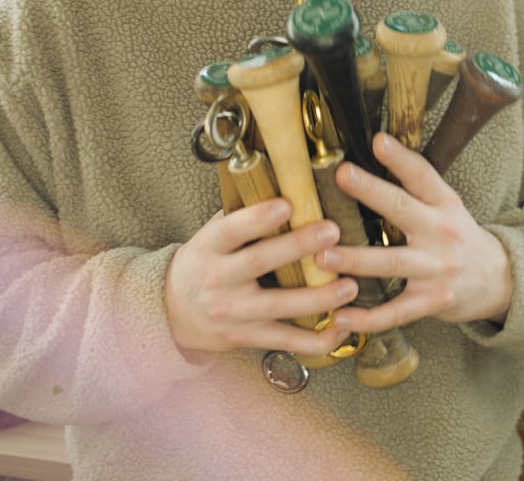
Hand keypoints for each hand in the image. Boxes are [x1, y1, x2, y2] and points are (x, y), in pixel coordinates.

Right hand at [165, 197, 358, 355]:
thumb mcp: (211, 234)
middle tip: (332, 231)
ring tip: (350, 285)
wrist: (174, 311)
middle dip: (298, 247)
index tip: (287, 204)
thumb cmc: (204, 261)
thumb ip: (242, 214)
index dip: (257, 218)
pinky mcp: (248, 337)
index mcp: (210, 247)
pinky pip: (286, 341)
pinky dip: (316, 339)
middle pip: (259, 262)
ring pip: (279, 307)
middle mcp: (219, 280)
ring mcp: (234, 312)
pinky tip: (343, 327)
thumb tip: (285, 182)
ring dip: (318, 297)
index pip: (232, 229)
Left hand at [314, 133, 511, 333]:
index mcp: (444, 203)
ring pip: (392, 263)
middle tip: (342, 175)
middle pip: (402, 209)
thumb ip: (414, 186)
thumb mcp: (445, 204)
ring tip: (322, 256)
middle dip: (371, 192)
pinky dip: (367, 317)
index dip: (401, 158)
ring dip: (355, 259)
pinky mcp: (433, 302)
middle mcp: (441, 233)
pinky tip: (339, 315)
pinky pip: (395, 312)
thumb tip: (373, 148)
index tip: (378, 141)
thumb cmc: (456, 236)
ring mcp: (437, 269)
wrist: (498, 281)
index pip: (423, 175)